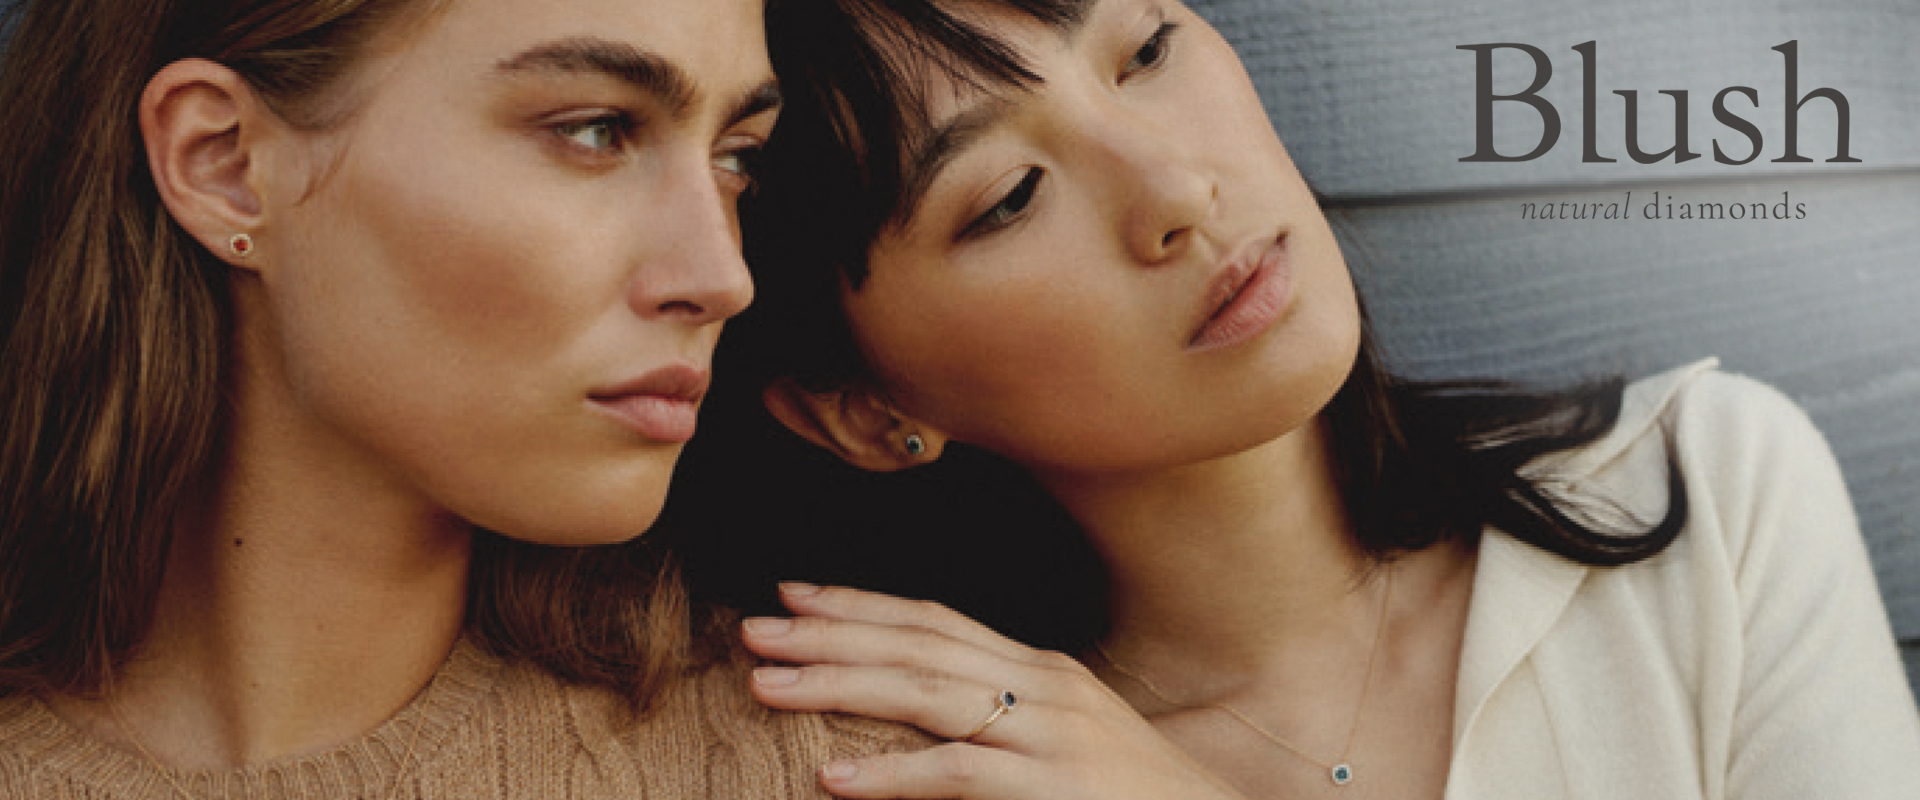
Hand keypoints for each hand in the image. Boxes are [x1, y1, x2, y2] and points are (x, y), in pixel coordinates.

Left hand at [743, 583, 1246, 799]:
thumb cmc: (1136, 799)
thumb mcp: (1068, 744)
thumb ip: (1003, 722)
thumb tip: (929, 722)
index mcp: (1042, 671)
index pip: (935, 621)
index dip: (861, 604)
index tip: (793, 594)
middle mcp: (1044, 686)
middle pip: (918, 644)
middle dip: (830, 632)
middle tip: (754, 628)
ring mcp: (1052, 734)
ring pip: (926, 695)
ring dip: (839, 685)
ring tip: (768, 685)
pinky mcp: (1056, 788)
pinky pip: (958, 775)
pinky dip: (891, 777)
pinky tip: (834, 779)